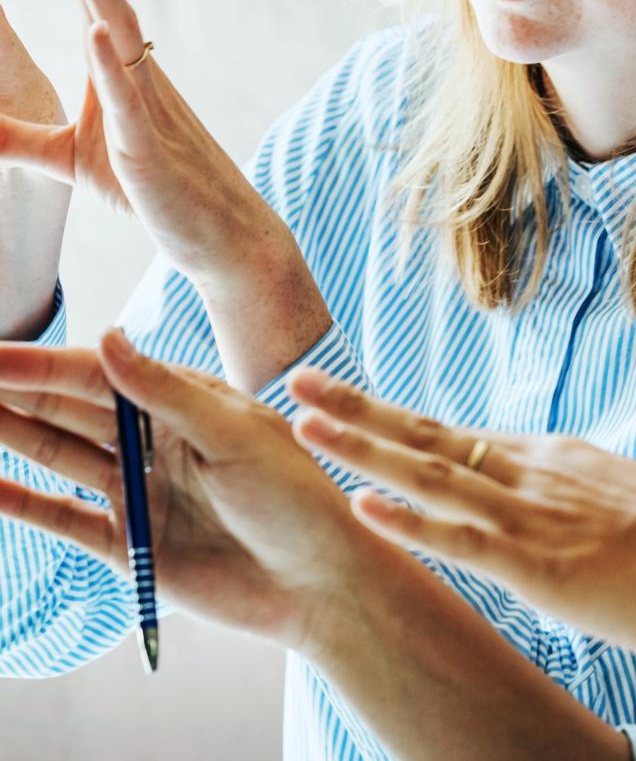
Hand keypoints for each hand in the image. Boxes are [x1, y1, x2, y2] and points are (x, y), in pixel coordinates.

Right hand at [0, 332, 364, 655]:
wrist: (320, 581)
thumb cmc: (295, 495)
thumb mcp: (235, 434)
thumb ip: (166, 392)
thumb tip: (106, 339)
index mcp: (183, 402)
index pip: (98, 375)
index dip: (42, 365)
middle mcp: (154, 440)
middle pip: (69, 410)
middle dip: (16, 393)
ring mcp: (138, 491)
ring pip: (59, 455)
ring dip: (12, 435)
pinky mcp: (130, 545)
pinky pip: (65, 518)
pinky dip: (24, 503)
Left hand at [1, 0, 287, 278]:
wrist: (216, 233)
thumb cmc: (152, 190)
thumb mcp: (71, 160)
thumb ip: (23, 140)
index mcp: (113, 68)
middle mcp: (133, 71)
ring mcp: (144, 104)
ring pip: (118, 29)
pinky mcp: (146, 148)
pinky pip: (129, 100)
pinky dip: (111, 65)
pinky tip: (95, 32)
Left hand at [288, 376, 635, 666]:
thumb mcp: (612, 496)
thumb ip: (564, 492)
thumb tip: (536, 495)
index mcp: (546, 456)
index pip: (452, 434)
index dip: (390, 417)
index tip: (344, 400)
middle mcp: (530, 471)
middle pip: (425, 433)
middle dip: (356, 408)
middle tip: (297, 380)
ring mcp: (530, 515)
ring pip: (429, 474)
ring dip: (361, 448)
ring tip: (303, 425)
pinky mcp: (539, 565)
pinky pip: (462, 541)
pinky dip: (409, 523)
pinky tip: (364, 507)